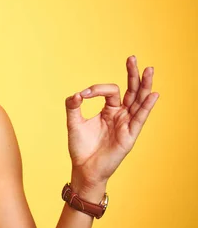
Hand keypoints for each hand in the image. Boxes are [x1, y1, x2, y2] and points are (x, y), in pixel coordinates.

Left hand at [64, 56, 158, 190]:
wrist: (83, 169)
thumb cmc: (81, 147)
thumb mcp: (73, 123)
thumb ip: (73, 106)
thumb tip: (76, 94)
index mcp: (109, 111)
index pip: (110, 92)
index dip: (97, 89)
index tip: (83, 95)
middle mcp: (121, 116)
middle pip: (131, 91)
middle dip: (132, 75)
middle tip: (132, 58)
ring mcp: (127, 125)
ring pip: (138, 102)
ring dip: (144, 86)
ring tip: (149, 70)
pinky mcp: (129, 136)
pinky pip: (140, 119)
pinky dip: (146, 107)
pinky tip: (153, 94)